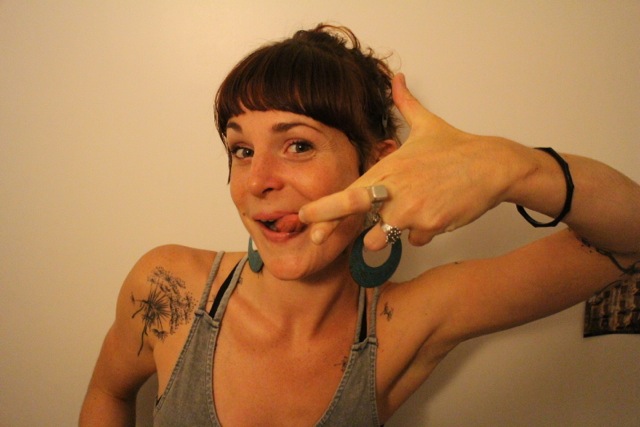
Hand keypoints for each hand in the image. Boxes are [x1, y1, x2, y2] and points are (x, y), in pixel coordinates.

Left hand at [299, 73, 518, 249]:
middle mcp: (394, 189)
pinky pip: (416, 240)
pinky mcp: (430, 225)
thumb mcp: (427, 123)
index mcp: (388, 168)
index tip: (305, 216)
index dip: (324, 208)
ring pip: (382, 236)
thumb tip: (397, 78)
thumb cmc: (456, 146)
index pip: (347, 192)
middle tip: (315, 238)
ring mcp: (411, 209)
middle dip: (329, 225)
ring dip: (387, 233)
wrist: (492, 165)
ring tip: (409, 214)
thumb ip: (406, 104)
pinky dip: (422, 232)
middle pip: (352, 212)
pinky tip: (437, 214)